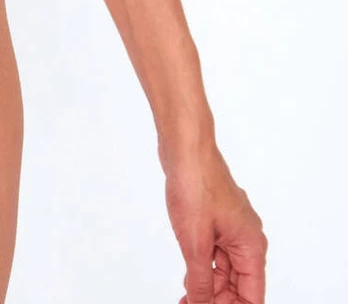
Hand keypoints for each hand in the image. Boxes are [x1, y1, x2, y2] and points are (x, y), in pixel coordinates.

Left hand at [163, 141, 266, 302]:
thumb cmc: (195, 185)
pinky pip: (215, 252)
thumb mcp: (195, 242)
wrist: (184, 148)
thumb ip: (200, 279)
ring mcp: (232, 228)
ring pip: (225, 270)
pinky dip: (203, 267)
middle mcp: (247, 239)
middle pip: (239, 286)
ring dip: (208, 287)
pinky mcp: (216, 219)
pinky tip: (189, 278)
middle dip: (217, 301)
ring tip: (186, 300)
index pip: (252, 297)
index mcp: (251, 247)